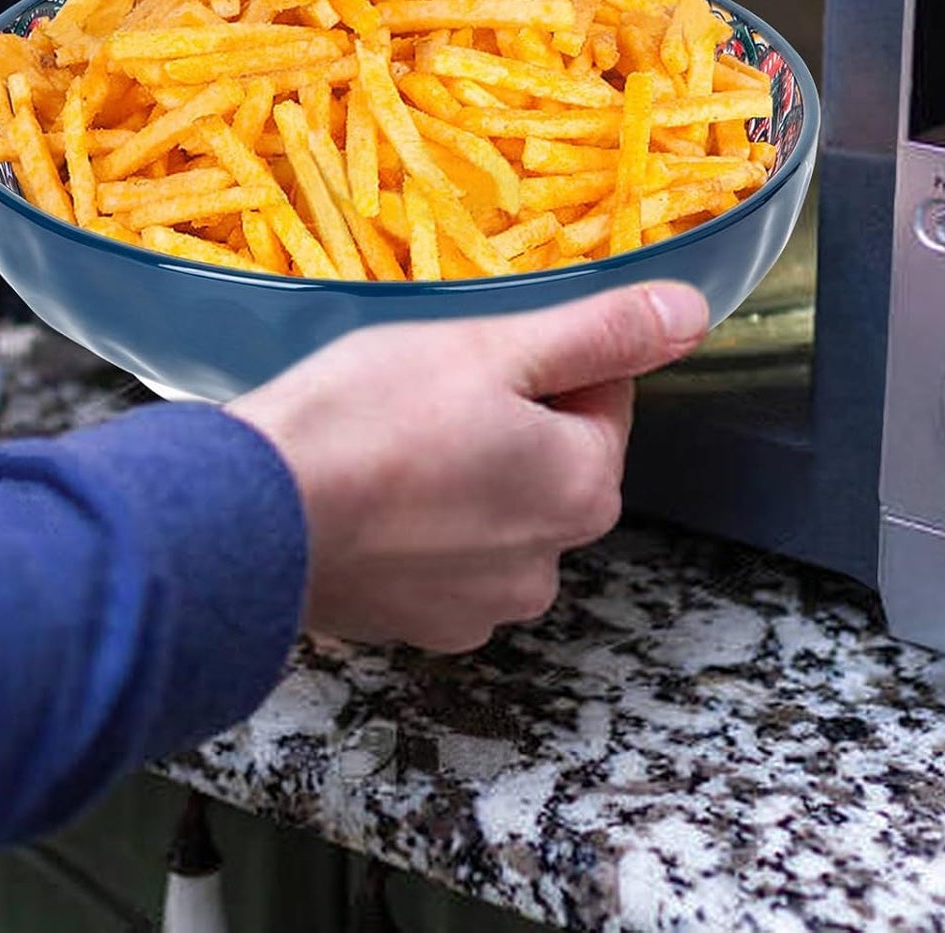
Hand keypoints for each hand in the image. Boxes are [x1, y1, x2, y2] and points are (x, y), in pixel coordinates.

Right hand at [230, 281, 708, 652]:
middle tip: (420, 392)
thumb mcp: (490, 348)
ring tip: (386, 444)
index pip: (600, 397)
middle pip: (549, 459)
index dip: (538, 361)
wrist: (252, 516)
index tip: (471, 356)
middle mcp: (550, 562)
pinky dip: (418, 528)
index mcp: (583, 486)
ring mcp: (482, 607)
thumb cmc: (369, 417)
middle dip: (503, 421)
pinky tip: (367, 498)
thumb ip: (601, 335)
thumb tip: (693, 316)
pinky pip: (441, 558)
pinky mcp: (418, 627)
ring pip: (494, 509)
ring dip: (462, 476)